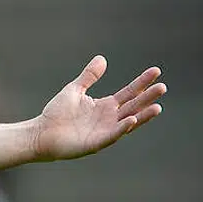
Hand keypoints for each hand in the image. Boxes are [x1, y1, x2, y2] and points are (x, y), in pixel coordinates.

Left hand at [32, 55, 164, 161]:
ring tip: (158, 107)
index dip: (142, 82)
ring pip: (128, 122)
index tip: (156, 71)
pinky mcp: (96, 143)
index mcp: (105, 106)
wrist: (40, 134)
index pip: (129, 92)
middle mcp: (109, 119)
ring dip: (143, 115)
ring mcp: (104, 131)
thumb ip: (89, 76)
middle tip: (163, 87)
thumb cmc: (56, 114)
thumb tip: (102, 58)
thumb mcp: (74, 90)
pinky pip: (112, 135)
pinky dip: (122, 128)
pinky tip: (132, 119)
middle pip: (133, 106)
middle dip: (147, 97)